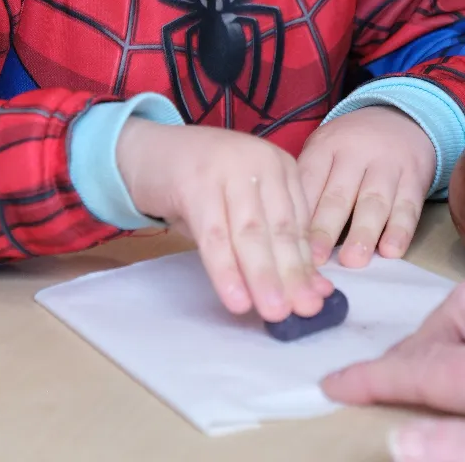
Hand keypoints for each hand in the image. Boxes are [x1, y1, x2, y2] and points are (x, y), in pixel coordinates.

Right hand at [116, 120, 331, 322]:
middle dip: (292, 275)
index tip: (316, 302)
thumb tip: (313, 289)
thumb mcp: (242, 206)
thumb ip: (273, 241)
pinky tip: (236, 299)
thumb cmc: (201, 185)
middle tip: (304, 313)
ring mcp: (228, 168)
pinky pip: (214, 235)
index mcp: (279, 166)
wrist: (148, 152)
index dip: (307, 265)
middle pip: (280, 228)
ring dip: (263, 276)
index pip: (299, 222)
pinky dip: (226, 270)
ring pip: (250, 233)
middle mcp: (260, 161)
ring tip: (274, 312)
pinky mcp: (196, 182)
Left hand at [298, 107, 435, 267]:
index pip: (310, 179)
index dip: (301, 213)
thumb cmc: (352, 146)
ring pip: (374, 201)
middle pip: (339, 194)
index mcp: (327, 145)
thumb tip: (290, 229)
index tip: (292, 245)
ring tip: (353, 260)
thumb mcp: (325, 149)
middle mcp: (357, 153)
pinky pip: (408, 206)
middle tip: (316, 259)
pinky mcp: (414, 178)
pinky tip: (391, 251)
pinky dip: (400, 230)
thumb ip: (309, 182)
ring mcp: (388, 165)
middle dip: (326, 229)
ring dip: (363, 233)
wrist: (402, 118)